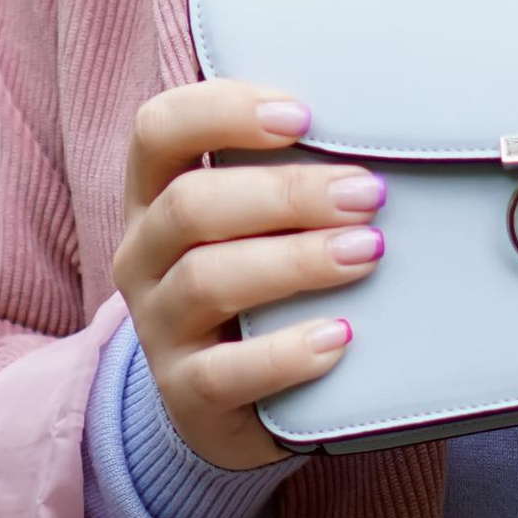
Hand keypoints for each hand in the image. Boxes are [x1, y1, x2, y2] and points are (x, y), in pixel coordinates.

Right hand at [113, 80, 380, 469]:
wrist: (235, 405)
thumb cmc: (263, 290)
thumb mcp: (258, 227)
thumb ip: (289, 179)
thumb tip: (374, 136)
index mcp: (154, 198)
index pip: (157, 130)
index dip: (222, 112)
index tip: (302, 116)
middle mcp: (143, 257)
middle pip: (190, 204)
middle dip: (286, 193)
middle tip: (365, 193)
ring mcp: (158, 328)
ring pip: (206, 280)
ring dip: (296, 260)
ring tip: (367, 251)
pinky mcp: (185, 395)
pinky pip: (224, 373)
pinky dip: (285, 353)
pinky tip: (340, 337)